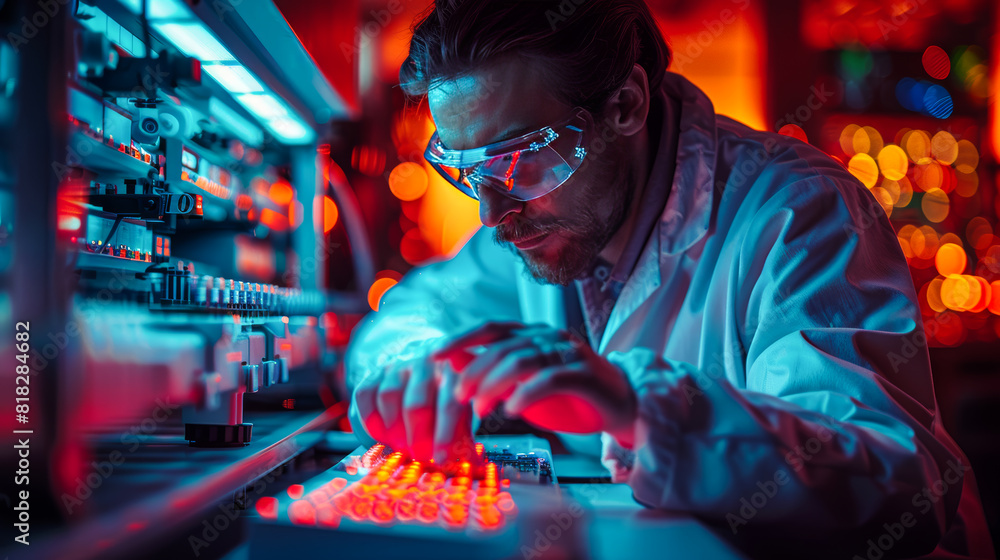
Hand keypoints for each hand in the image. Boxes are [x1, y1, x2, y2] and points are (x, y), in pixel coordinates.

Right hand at [350, 347, 477, 462]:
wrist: (426, 366)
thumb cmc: (447, 396)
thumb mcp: (463, 411)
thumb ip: (466, 437)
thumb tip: (474, 467)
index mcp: (454, 371)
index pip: (449, 405)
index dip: (445, 436)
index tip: (442, 461)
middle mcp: (426, 363)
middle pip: (416, 404)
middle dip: (417, 438)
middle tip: (420, 458)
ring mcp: (398, 365)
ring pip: (389, 397)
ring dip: (394, 430)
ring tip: (402, 449)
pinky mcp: (375, 372)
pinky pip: (365, 395)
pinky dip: (371, 421)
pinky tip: (382, 437)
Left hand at [433, 322, 637, 445]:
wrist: (620, 407)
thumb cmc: (568, 396)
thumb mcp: (523, 384)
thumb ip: (494, 373)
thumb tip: (454, 366)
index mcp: (532, 333)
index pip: (491, 328)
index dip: (462, 339)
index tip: (435, 355)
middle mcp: (549, 336)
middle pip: (503, 347)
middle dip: (475, 371)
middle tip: (457, 395)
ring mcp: (568, 351)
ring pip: (522, 361)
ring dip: (495, 386)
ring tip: (479, 409)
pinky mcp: (583, 372)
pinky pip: (548, 379)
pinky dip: (526, 394)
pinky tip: (511, 410)